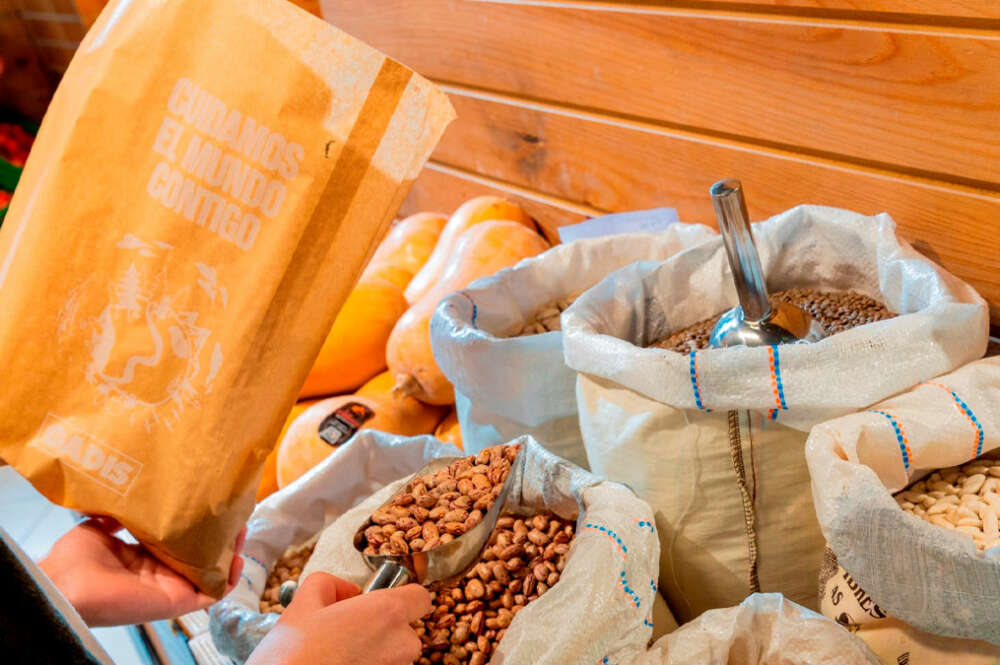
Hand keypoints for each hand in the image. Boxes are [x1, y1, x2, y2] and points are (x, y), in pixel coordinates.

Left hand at [39, 516, 244, 625]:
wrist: (65, 584)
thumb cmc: (73, 560)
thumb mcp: (99, 526)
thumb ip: (121, 515)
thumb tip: (133, 493)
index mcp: (143, 558)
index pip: (180, 542)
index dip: (198, 526)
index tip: (212, 505)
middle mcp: (160, 573)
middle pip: (201, 556)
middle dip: (219, 536)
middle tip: (233, 514)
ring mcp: (171, 588)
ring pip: (211, 572)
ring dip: (230, 553)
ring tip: (240, 531)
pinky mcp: (176, 601)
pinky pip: (212, 593)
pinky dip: (228, 578)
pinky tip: (237, 559)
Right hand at [247, 573, 429, 664]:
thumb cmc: (294, 650)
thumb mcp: (306, 599)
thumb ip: (332, 584)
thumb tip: (346, 593)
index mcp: (388, 612)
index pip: (421, 598)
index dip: (404, 597)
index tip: (383, 603)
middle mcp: (401, 644)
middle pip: (407, 631)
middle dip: (384, 630)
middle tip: (350, 631)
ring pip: (395, 656)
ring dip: (376, 652)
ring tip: (341, 653)